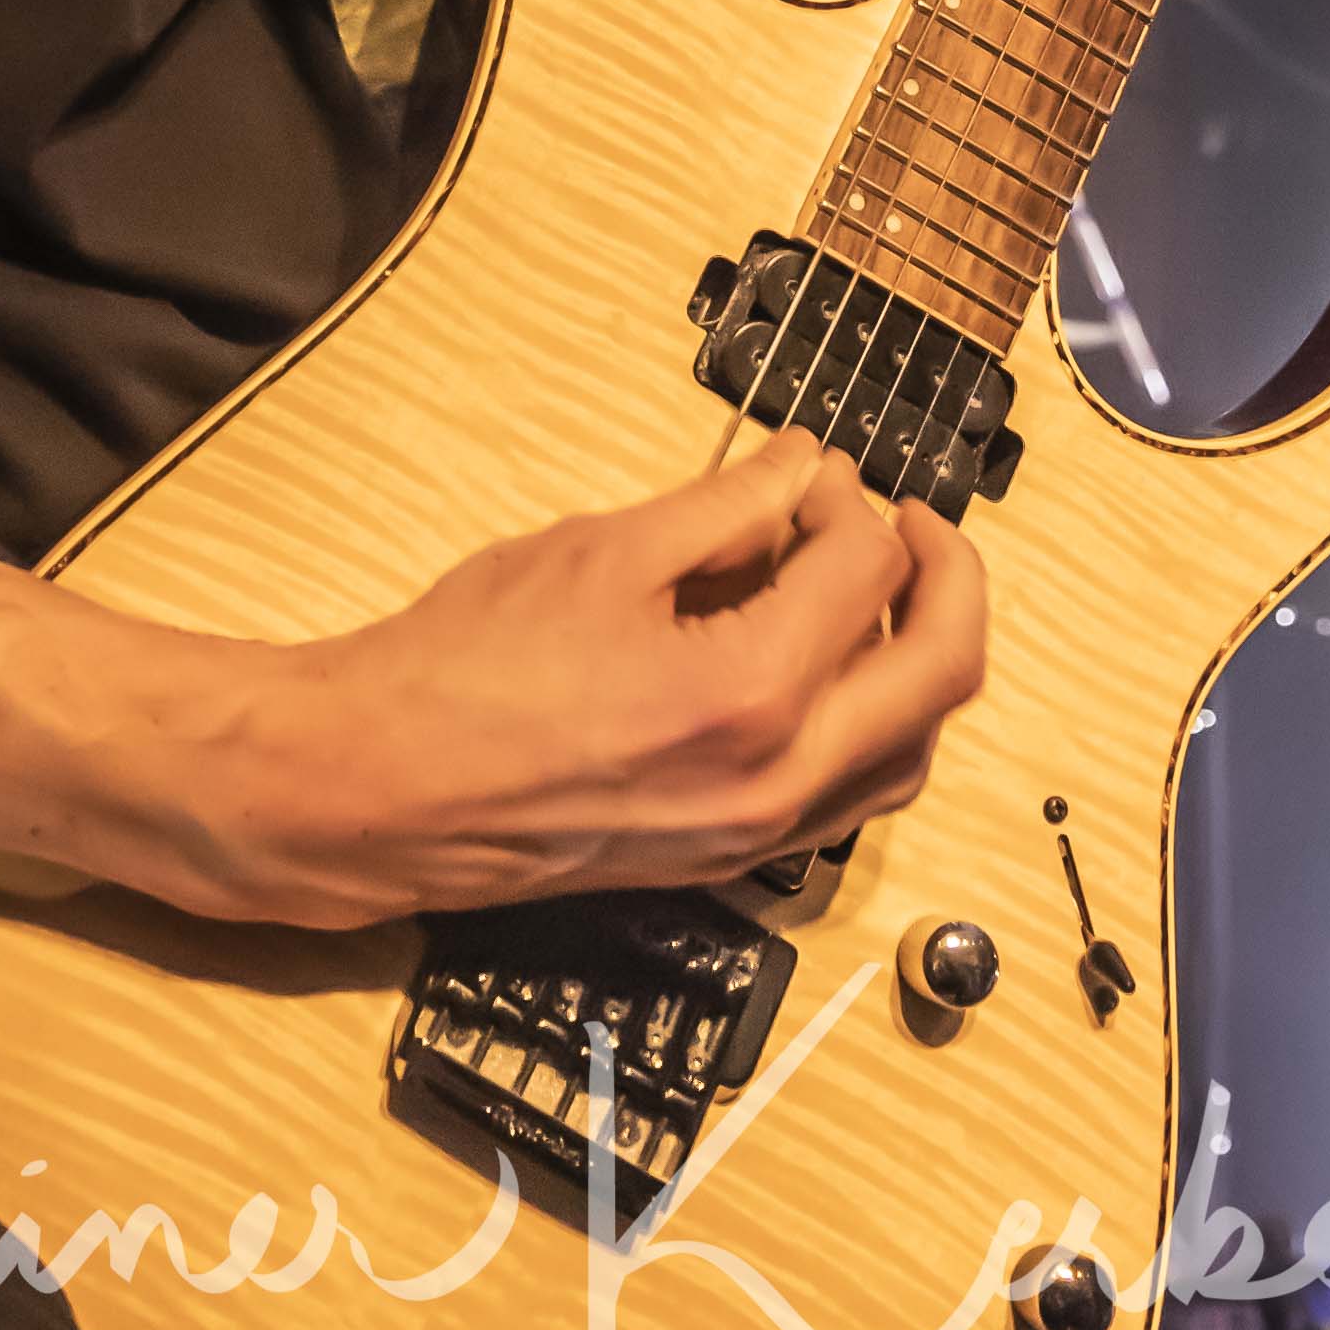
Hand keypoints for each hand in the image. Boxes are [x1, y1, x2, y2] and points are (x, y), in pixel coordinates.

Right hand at [194, 432, 990, 931]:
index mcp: (751, 693)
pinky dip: (873, 728)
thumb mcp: (602, 552)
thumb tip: (801, 468)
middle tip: (912, 522)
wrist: (383, 784)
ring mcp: (759, 836)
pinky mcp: (730, 861)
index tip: (809, 470)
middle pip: (941, 672)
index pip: (868, 569)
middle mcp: (777, 781)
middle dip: (946, 576)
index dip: (847, 497)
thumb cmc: (465, 670)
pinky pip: (851, 799)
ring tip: (878, 593)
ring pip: (910, 752)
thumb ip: (726, 507)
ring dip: (921, 661)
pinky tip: (829, 674)